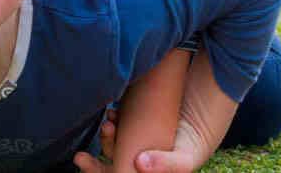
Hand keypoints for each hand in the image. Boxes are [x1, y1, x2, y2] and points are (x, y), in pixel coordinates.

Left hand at [76, 110, 207, 172]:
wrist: (200, 118)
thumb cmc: (192, 145)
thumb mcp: (184, 160)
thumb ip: (165, 164)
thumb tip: (139, 163)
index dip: (97, 172)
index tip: (82, 160)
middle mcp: (136, 164)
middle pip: (108, 168)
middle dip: (92, 164)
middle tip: (80, 156)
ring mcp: (134, 146)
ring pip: (111, 148)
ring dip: (105, 138)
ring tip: (107, 122)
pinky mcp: (134, 128)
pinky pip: (117, 129)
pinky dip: (112, 123)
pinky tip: (113, 113)